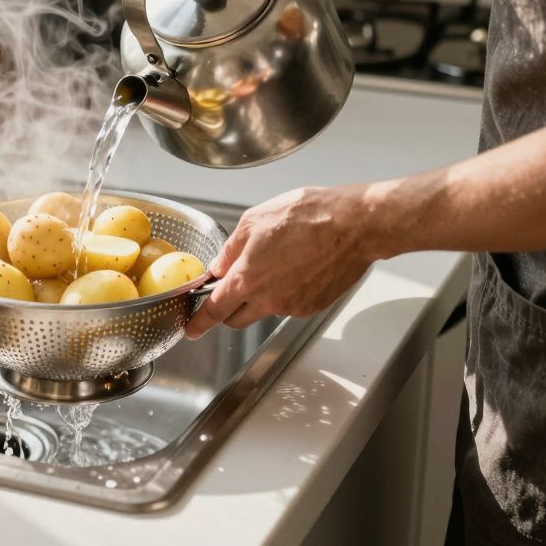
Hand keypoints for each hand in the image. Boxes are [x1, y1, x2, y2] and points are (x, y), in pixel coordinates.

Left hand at [185, 186, 377, 338]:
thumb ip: (230, 249)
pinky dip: (286, 292)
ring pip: (265, 310)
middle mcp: (268, 299)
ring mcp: (292, 306)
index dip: (199, 323)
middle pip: (236, 319)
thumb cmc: (308, 216)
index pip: (214, 310)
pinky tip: (297, 267)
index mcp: (247, 279)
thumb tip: (219, 266)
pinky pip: (290, 305)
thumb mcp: (254, 220)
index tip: (191, 330)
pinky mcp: (313, 306)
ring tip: (278, 262)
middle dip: (228, 309)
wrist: (354, 225)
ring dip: (261, 296)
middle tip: (232, 289)